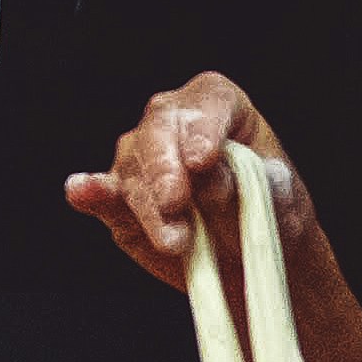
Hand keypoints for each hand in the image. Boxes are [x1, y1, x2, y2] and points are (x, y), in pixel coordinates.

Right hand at [65, 74, 314, 292]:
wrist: (256, 259)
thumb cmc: (273, 218)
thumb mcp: (280, 201)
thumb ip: (250, 186)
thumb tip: (209, 177)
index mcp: (221, 108)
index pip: (207, 102)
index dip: (203, 126)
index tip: (204, 160)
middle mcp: (176, 126)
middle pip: (160, 128)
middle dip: (165, 167)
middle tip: (176, 202)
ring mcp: (144, 161)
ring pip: (134, 169)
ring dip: (150, 208)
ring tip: (176, 243)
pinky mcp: (123, 202)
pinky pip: (103, 194)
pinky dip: (92, 194)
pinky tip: (81, 191)